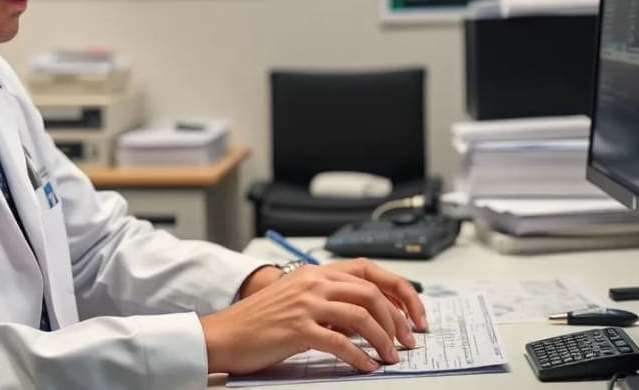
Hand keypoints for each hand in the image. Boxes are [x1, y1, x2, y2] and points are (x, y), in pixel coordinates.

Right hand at [200, 260, 425, 374]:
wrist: (225, 334)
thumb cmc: (260, 321)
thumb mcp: (299, 300)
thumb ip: (330, 302)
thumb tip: (367, 317)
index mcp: (316, 272)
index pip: (370, 272)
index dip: (400, 292)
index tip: (414, 314)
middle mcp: (313, 282)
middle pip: (372, 293)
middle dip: (397, 319)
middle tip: (407, 341)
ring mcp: (305, 304)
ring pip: (361, 315)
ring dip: (383, 339)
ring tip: (390, 356)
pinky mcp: (297, 328)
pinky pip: (340, 342)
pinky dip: (359, 356)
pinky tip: (366, 366)